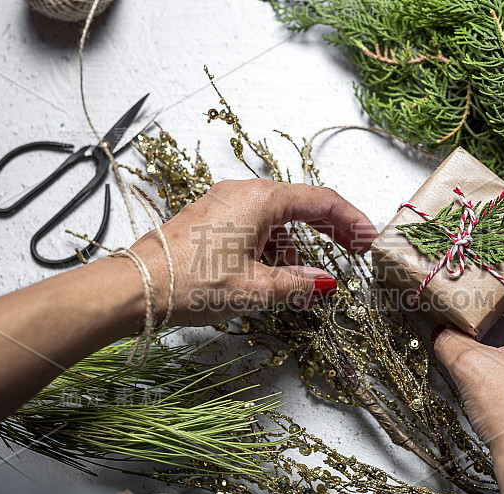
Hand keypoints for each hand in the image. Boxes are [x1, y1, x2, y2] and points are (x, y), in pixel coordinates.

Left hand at [129, 178, 377, 326]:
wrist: (134, 288)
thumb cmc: (192, 282)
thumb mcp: (256, 289)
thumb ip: (297, 284)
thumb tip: (324, 283)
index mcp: (260, 199)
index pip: (320, 201)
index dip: (350, 220)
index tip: (369, 239)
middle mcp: (242, 193)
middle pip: (299, 206)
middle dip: (329, 230)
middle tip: (353, 251)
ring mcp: (222, 205)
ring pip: (274, 221)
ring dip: (295, 248)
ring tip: (304, 282)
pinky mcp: (208, 222)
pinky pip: (252, 229)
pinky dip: (270, 249)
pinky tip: (271, 277)